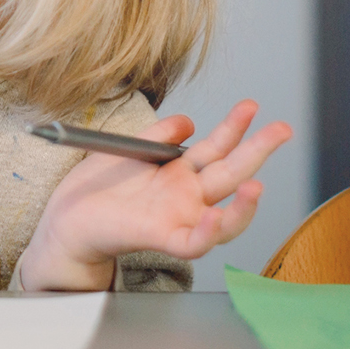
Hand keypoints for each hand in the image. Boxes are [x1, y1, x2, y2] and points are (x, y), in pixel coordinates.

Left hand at [20, 100, 292, 289]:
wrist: (67, 217)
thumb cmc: (96, 187)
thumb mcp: (129, 149)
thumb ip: (159, 136)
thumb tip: (190, 121)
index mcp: (179, 174)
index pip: (217, 149)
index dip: (235, 128)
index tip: (251, 106)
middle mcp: (185, 197)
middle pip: (230, 174)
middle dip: (258, 152)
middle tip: (283, 129)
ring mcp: (177, 218)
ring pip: (225, 217)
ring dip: (244, 204)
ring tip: (257, 183)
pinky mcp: (160, 237)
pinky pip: (193, 242)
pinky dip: (208, 233)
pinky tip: (216, 215)